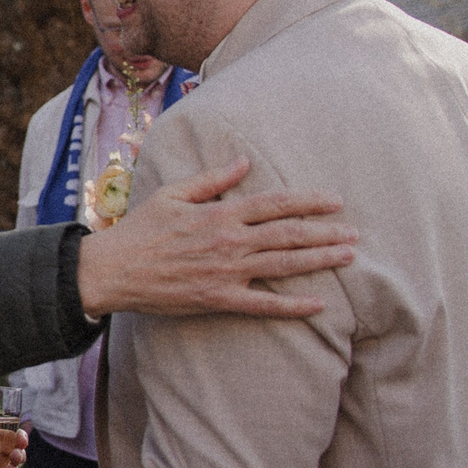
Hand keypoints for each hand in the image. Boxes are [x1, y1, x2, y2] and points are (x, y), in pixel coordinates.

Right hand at [77, 158, 355, 319]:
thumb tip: (243, 161)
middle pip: (288, 234)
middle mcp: (229, 241)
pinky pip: (263, 305)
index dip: (309, 201)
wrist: (112, 270)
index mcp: (220, 213)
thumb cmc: (140, 230)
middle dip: (325, 232)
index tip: (335, 201)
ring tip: (348, 257)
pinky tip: (319, 305)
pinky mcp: (219, 299)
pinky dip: (292, 306)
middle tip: (354, 234)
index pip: (275, 203)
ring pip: (284, 265)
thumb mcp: (172, 194)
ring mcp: (226, 272)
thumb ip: (211, 179)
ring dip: (319, 260)